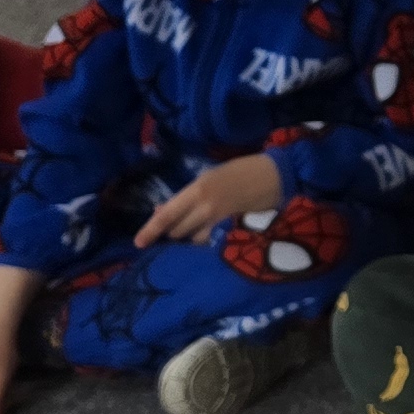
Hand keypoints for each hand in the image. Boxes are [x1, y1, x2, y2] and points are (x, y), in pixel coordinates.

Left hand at [140, 152, 283, 247]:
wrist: (275, 176)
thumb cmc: (240, 171)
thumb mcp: (209, 177)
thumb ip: (187, 196)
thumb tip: (161, 210)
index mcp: (197, 190)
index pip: (167, 215)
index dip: (150, 230)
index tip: (138, 243)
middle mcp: (205, 208)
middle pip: (177, 230)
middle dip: (173, 231)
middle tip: (177, 225)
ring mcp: (219, 221)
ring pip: (192, 238)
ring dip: (189, 236)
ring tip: (196, 228)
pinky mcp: (232, 230)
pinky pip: (209, 240)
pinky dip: (204, 239)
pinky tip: (209, 233)